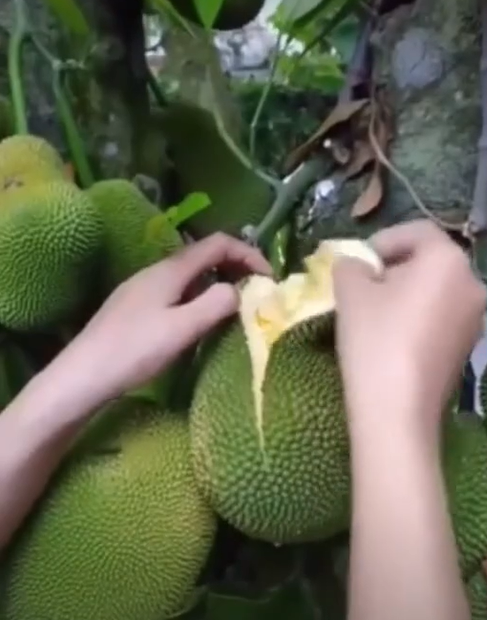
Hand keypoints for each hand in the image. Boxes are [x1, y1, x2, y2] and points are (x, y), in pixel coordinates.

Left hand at [49, 233, 271, 415]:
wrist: (82, 376)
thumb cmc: (134, 351)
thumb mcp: (183, 329)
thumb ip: (216, 305)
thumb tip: (239, 290)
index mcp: (170, 270)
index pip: (218, 243)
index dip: (249, 254)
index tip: (270, 278)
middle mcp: (156, 271)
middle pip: (203, 255)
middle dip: (235, 267)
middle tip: (258, 291)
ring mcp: (143, 288)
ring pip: (190, 275)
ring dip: (217, 282)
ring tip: (236, 307)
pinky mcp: (135, 307)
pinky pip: (177, 290)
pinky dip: (199, 296)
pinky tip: (200, 320)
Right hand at [333, 220, 486, 432]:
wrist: (396, 410)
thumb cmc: (374, 339)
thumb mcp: (350, 291)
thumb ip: (350, 265)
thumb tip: (355, 266)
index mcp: (447, 259)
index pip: (416, 231)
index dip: (382, 240)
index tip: (356, 263)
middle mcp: (471, 283)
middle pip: (428, 260)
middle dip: (393, 268)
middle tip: (361, 288)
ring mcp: (474, 318)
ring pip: (435, 290)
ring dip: (405, 293)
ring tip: (373, 314)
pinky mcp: (467, 347)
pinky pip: (440, 316)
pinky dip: (417, 316)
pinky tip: (392, 338)